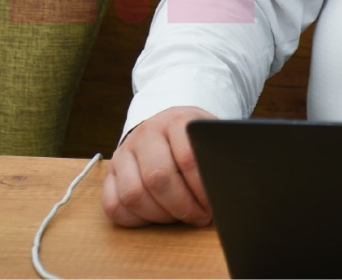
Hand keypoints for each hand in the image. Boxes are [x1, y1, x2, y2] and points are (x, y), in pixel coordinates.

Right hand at [101, 105, 216, 226]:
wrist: (165, 125)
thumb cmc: (193, 138)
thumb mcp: (209, 137)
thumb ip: (217, 155)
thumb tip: (232, 185)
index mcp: (176, 121)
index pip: (188, 158)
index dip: (202, 188)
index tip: (214, 204)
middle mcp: (146, 133)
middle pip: (158, 177)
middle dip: (183, 206)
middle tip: (200, 217)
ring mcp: (124, 153)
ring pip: (133, 194)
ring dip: (160, 215)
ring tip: (180, 217)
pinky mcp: (110, 173)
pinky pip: (112, 205)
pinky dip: (135, 220)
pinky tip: (156, 217)